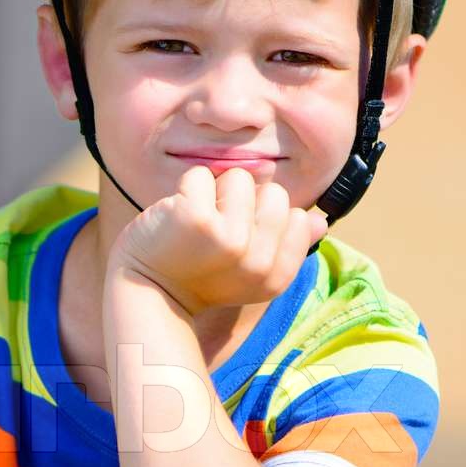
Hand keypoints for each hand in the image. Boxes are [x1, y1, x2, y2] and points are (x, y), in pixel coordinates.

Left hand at [109, 166, 327, 314]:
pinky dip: (185, 188)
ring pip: (240, 178)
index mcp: (276, 277)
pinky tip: (175, 218)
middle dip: (243, 201)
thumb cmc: (198, 274)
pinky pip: (201, 175)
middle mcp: (258, 263)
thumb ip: (287, 245)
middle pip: (274, 193)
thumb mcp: (250, 271)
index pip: (295, 216)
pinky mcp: (197, 219)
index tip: (235, 243)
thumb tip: (319, 221)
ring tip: (194, 223)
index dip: (262, 218)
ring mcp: (229, 240)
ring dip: (214, 192)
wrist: (146, 291)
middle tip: (213, 231)